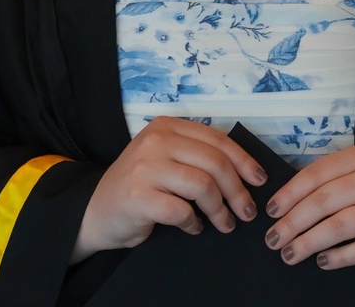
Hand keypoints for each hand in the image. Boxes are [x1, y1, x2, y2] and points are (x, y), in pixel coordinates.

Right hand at [71, 117, 266, 262]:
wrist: (95, 211)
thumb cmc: (139, 185)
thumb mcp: (166, 157)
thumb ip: (195, 155)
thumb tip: (245, 172)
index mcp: (167, 126)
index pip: (217, 139)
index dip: (243, 160)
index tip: (259, 180)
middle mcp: (156, 140)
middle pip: (215, 162)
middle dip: (238, 190)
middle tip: (246, 211)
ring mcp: (146, 167)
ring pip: (203, 186)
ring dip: (221, 210)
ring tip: (225, 224)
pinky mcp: (139, 196)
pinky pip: (182, 211)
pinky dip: (194, 223)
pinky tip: (194, 228)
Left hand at [262, 144, 354, 268]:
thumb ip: (335, 179)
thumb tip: (287, 201)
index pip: (317, 173)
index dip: (290, 193)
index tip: (271, 211)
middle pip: (324, 200)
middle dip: (293, 222)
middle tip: (273, 239)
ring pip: (340, 225)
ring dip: (310, 242)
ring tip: (290, 254)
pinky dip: (340, 257)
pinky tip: (323, 262)